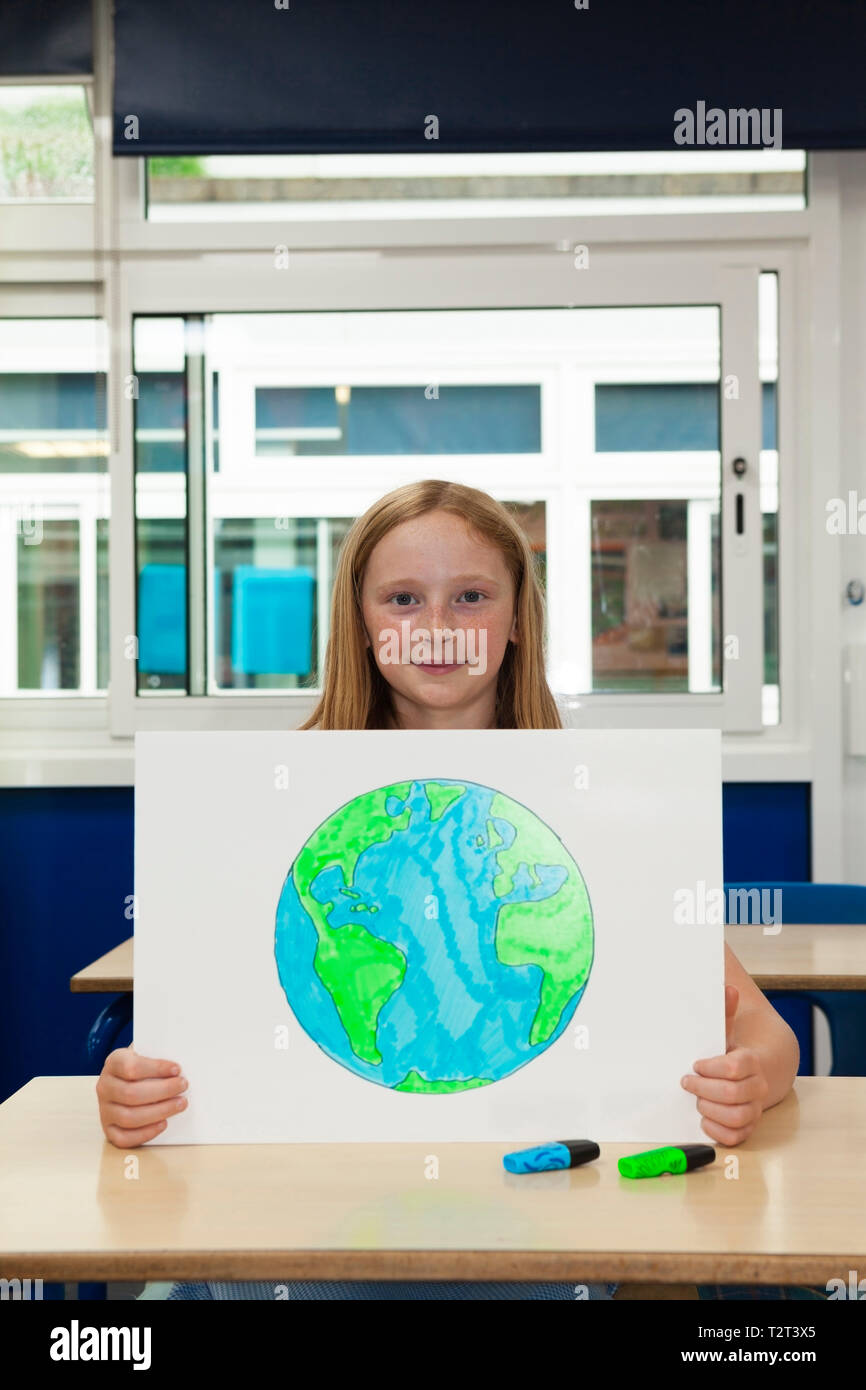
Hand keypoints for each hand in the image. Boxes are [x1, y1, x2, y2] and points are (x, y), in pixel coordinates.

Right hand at [96, 1044, 187, 1147]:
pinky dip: (145, 1133)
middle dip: (162, 1091)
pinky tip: (163, 1123)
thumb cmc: (144, 1066)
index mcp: (114, 1063)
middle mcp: (104, 1086)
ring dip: (159, 1111)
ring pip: (129, 1117)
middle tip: (183, 1086)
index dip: (156, 1068)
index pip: (131, 1067)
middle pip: (131, 1093)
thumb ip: (160, 1056)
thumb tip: (180, 1069)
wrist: (129, 1078)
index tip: (177, 1069)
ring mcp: (104, 1109)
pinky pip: (124, 1138)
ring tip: (180, 1104)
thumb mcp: (148, 1053)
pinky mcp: (109, 1129)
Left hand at [680, 985, 768, 1145]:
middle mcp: (758, 1087)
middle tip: (687, 1082)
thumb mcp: (725, 1033)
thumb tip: (729, 990)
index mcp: (752, 1062)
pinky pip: (735, 1136)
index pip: (734, 1067)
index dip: (710, 1068)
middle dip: (703, 1089)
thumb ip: (725, 1013)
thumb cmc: (729, 1053)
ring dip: (709, 1109)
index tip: (695, 1064)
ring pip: (735, 1117)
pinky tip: (704, 1118)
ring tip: (697, 1100)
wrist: (751, 1074)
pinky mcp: (748, 1127)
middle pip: (731, 1094)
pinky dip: (717, 1130)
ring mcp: (755, 1108)